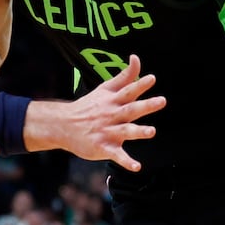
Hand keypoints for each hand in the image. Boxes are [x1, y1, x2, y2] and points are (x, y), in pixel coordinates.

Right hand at [59, 55, 164, 172]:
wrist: (63, 125)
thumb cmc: (89, 107)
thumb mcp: (105, 89)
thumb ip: (124, 76)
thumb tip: (136, 58)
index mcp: (113, 101)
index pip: (128, 91)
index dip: (140, 84)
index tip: (152, 79)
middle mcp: (111, 115)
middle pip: (130, 109)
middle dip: (146, 105)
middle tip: (161, 101)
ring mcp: (107, 132)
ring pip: (125, 131)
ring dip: (138, 132)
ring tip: (152, 131)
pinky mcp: (103, 147)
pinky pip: (116, 155)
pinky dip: (126, 162)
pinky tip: (137, 167)